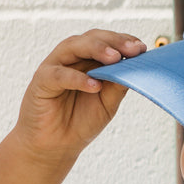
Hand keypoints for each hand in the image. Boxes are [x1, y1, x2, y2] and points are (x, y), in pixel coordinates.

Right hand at [14, 30, 145, 161]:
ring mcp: (55, 67)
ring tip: (115, 58)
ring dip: (96, 49)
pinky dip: (77, 78)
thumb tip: (136, 69)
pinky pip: (59, 74)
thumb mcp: (108, 102)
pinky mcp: (40, 81)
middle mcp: (72, 58)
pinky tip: (95, 85)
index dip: (125, 41)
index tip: (143, 48)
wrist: (57, 145)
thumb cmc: (82, 120)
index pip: (107, 41)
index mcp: (90, 60)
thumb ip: (118, 85)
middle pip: (91, 38)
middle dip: (114, 41)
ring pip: (73, 47)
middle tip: (133, 49)